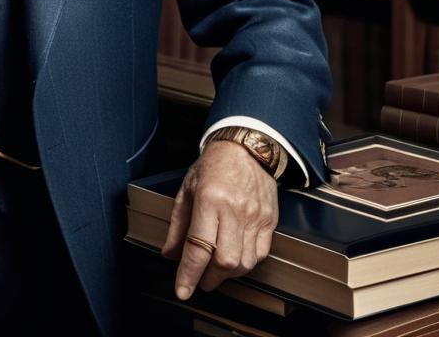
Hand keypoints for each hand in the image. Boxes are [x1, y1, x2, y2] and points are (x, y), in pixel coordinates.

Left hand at [160, 138, 278, 299]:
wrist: (246, 147)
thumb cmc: (213, 165)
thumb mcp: (187, 188)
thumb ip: (178, 224)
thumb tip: (169, 255)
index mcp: (209, 199)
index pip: (198, 247)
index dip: (189, 275)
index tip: (182, 291)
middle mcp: (234, 209)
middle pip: (224, 262)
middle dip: (209, 278)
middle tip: (200, 279)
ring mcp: (255, 216)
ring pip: (244, 263)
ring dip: (227, 275)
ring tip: (216, 270)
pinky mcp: (270, 220)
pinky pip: (260, 255)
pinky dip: (246, 264)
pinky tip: (235, 258)